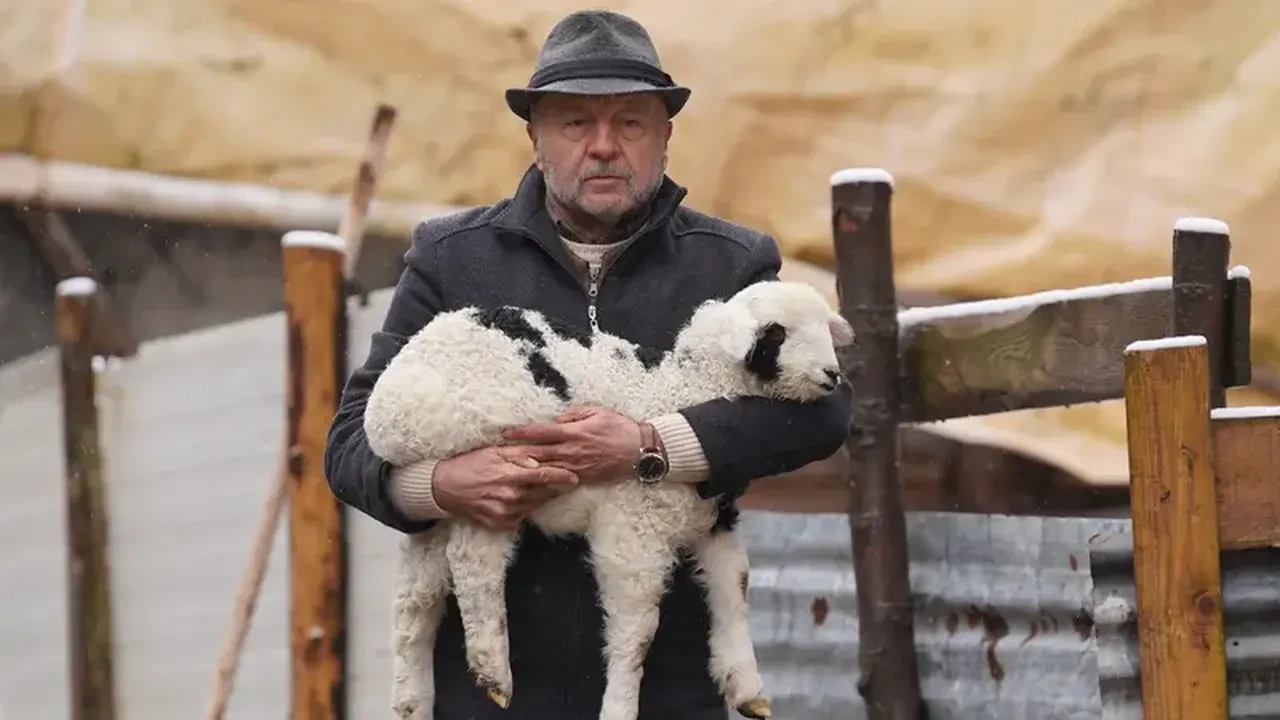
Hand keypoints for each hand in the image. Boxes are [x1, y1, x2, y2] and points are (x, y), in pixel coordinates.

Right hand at [431, 445, 579, 531]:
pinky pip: (521, 517)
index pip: (545, 476)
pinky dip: (524, 508)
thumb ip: (520, 453)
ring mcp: (505, 513)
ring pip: (535, 506)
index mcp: (510, 475)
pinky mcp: (499, 524)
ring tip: (538, 488)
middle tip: (563, 481)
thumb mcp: (495, 451)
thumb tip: (542, 453)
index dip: (563, 477)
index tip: (575, 477)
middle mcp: (510, 496)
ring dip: (541, 498)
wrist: (444, 487)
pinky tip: (519, 499)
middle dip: (555, 487)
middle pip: (544, 493)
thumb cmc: (470, 464)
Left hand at [501, 405, 642, 485]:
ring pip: (546, 470)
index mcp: (573, 432)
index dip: (522, 433)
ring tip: (509, 471)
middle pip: (538, 454)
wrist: (639, 451)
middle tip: (498, 456)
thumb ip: (574, 414)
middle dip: (517, 454)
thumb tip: (557, 419)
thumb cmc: (619, 427)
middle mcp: (571, 452)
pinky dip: (545, 482)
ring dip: (527, 471)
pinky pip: (559, 481)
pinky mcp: (582, 478)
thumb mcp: (596, 411)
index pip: (541, 432)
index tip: (505, 433)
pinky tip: (533, 484)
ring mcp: (575, 467)